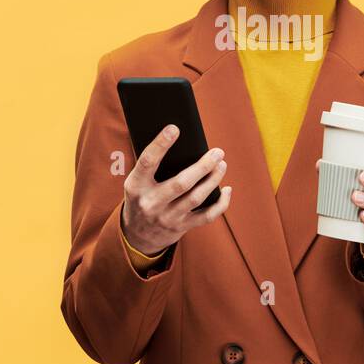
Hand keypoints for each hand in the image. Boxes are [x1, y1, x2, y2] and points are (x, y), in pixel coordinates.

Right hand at [122, 124, 231, 254]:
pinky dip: (221, 203)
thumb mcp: (138, 182)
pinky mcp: (181, 227)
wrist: (137, 235)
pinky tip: (227, 190)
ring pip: (196, 198)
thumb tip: (183, 142)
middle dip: (202, 166)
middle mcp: (151, 203)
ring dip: (213, 179)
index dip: (160, 144)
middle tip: (218, 152)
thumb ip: (153, 166)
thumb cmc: (142, 197)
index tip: (174, 128)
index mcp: (136, 186)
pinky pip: (206, 216)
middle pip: (181, 183)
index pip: (147, 162)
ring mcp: (167, 218)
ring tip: (222, 164)